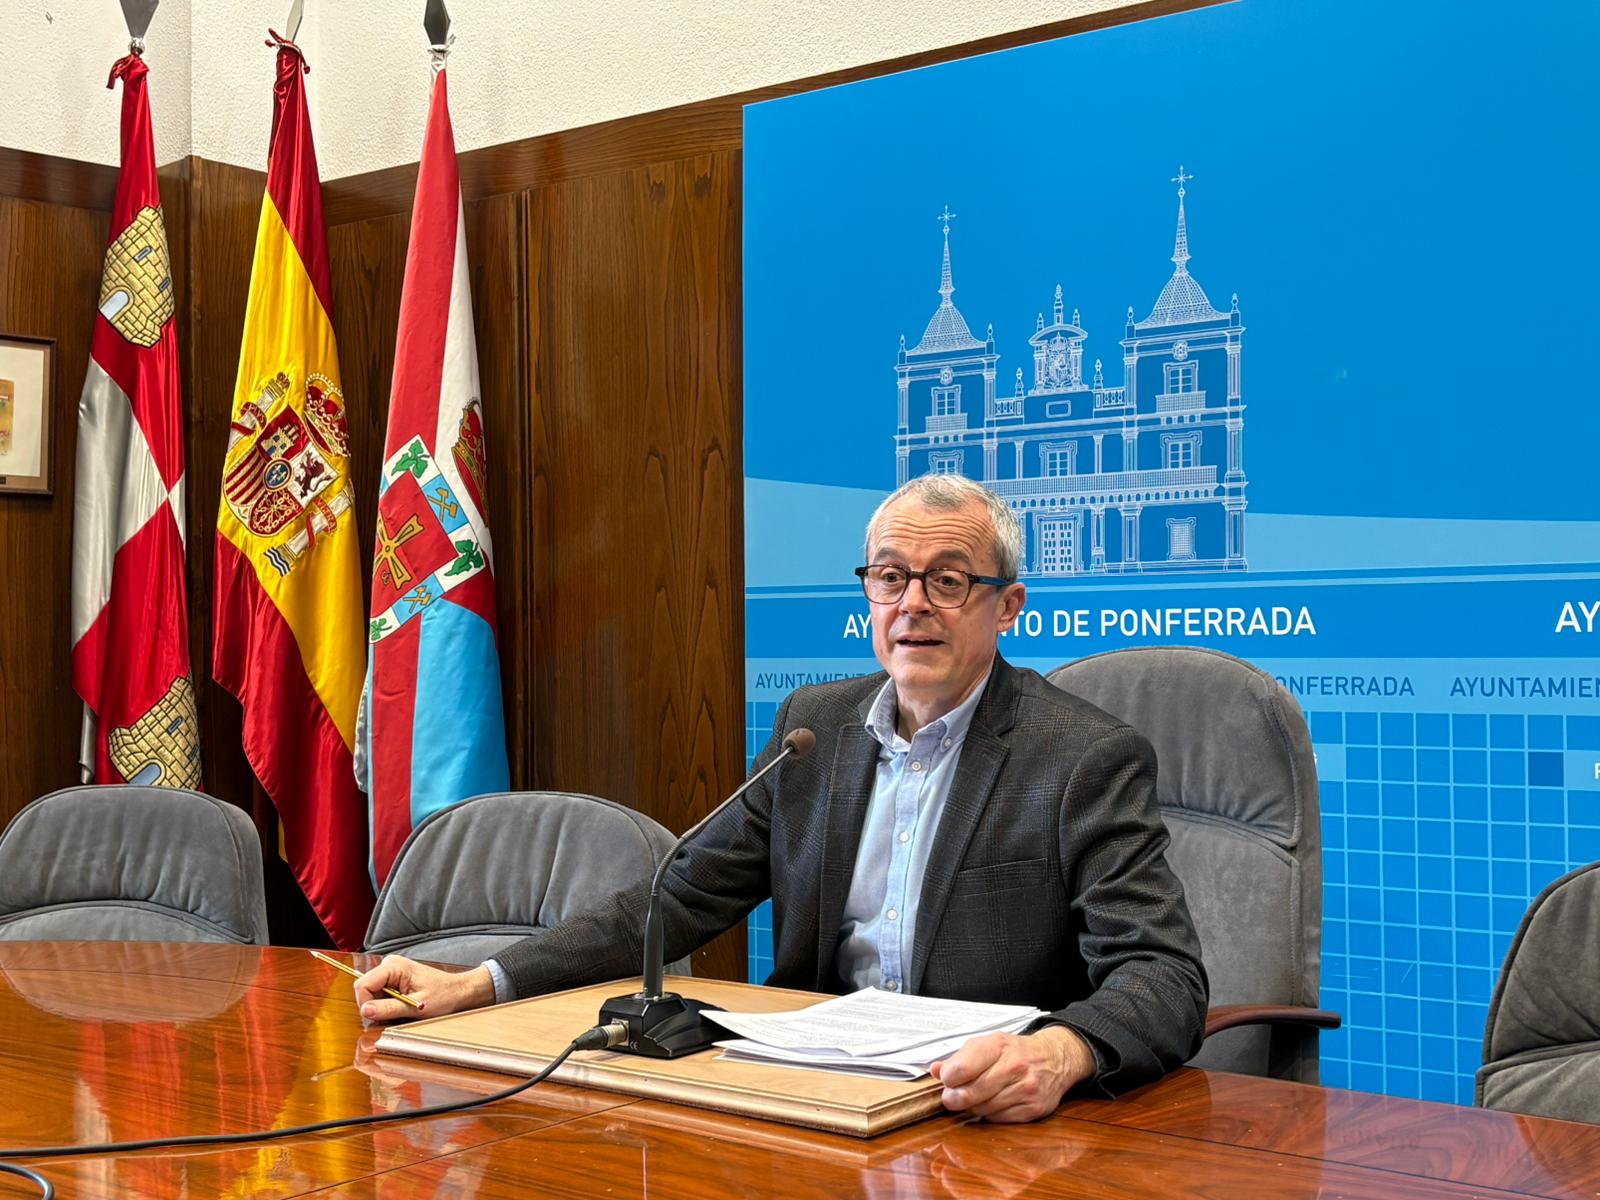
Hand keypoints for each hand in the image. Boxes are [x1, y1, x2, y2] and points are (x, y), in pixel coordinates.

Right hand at [353, 955, 496, 1023]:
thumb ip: (389, 1008)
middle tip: (396, 1015)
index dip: (366, 1004)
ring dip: (382, 1008)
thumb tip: (365, 1011)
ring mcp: (390, 973)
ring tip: (403, 1011)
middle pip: (365, 991)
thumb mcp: (416, 1006)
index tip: (379, 1017)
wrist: (458, 992)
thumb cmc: (444, 995)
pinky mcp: (393, 981)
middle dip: (375, 1008)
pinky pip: (380, 997)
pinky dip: (387, 1007)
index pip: (363, 985)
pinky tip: (402, 1008)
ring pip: (371, 996)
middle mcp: (389, 966)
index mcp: (393, 966)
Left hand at [930, 1026, 1094, 1122]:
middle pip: (971, 1092)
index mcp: (999, 1045)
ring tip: (973, 1098)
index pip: (964, 1067)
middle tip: (950, 1097)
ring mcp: (1026, 1089)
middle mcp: (1015, 1066)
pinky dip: (990, 1114)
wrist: (1055, 1059)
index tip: (946, 1079)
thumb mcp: (988, 1044)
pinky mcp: (1034, 1109)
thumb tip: (935, 1070)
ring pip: (983, 1108)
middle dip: (955, 1098)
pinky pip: (999, 1119)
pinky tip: (992, 1104)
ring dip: (972, 1106)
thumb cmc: (1015, 1051)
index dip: (948, 1077)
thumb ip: (960, 1057)